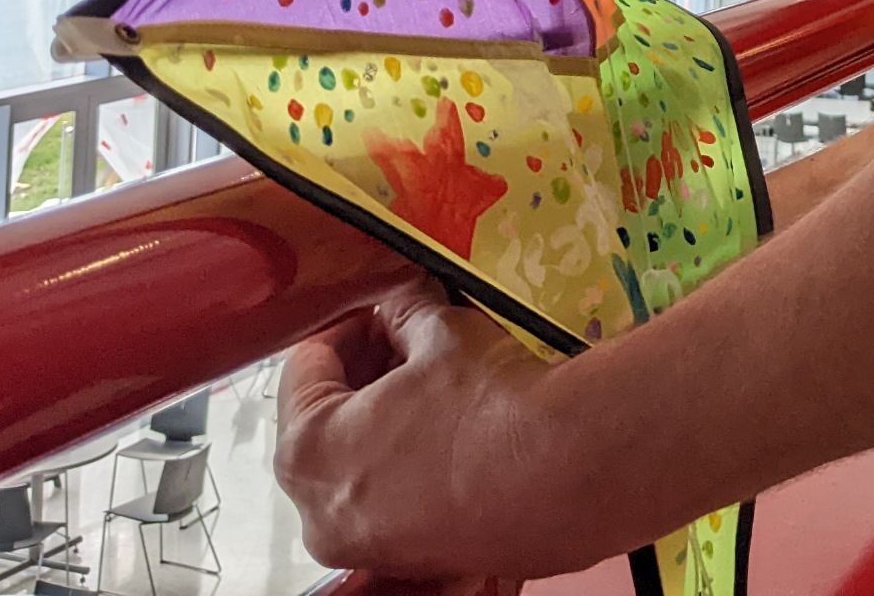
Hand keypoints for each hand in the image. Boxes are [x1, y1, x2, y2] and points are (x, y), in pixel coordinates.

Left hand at [274, 279, 557, 585]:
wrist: (569, 474)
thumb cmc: (497, 414)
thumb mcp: (444, 333)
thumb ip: (407, 314)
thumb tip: (407, 308)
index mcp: (310, 451)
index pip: (304, 369)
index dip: (347, 329)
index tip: (377, 315)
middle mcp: (324, 515)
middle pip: (327, 426)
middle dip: (366, 379)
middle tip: (409, 345)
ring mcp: (371, 549)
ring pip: (362, 469)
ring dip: (390, 425)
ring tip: (443, 387)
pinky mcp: (420, 564)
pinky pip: (399, 506)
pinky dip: (418, 470)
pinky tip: (461, 433)